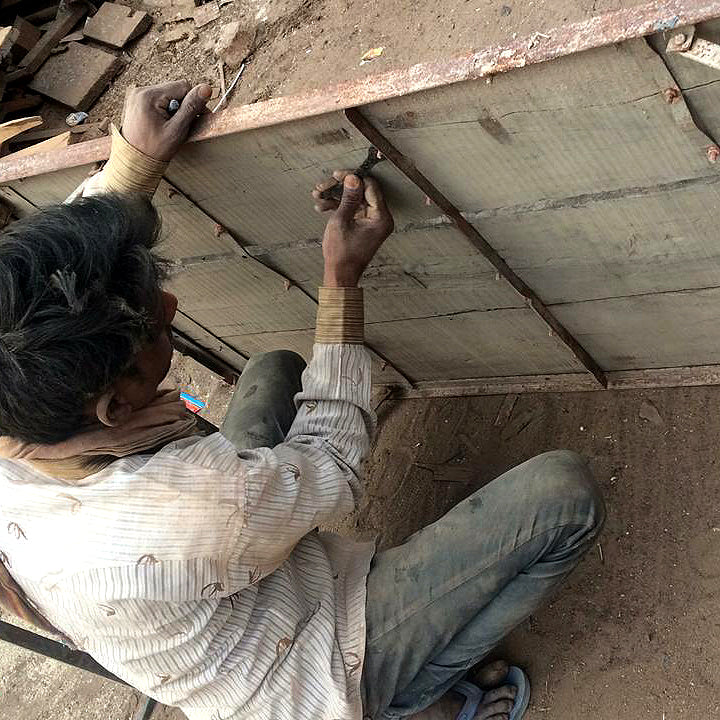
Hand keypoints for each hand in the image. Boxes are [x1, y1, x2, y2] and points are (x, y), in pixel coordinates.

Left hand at [121, 80, 211, 160]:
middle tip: (179, 125)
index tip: (196, 117)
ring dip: (173, 109)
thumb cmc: (154, 149)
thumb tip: (206, 88)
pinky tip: (162, 124)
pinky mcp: (136, 101)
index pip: (182, 87)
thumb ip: (191, 107)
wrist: (134, 161)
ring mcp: (137, 95)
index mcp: (149, 96)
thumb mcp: (177, 130)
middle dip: (181, 107)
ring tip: (169, 126)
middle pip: (174, 90)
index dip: (194, 101)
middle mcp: (140, 91)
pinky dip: (164, 111)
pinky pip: (158, 100)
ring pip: (167, 95)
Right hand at [312, 170, 393, 286]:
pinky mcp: (363, 225)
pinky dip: (338, 206)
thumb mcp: (341, 222)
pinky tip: (322, 206)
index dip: (353, 178)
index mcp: (381, 218)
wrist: (340, 275)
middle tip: (322, 186)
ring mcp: (372, 222)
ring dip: (335, 197)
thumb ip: (348, 198)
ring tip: (317, 197)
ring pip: (354, 199)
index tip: (336, 175)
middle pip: (362, 191)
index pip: (370, 187)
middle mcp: (380, 218)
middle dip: (340, 188)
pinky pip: (353, 209)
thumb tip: (353, 178)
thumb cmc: (341, 254)